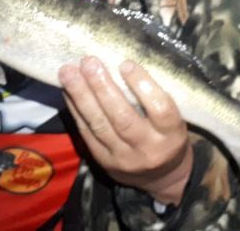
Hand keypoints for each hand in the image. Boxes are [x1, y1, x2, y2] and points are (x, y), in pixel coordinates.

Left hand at [58, 56, 192, 205]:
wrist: (161, 178)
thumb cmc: (167, 135)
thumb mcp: (172, 120)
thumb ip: (154, 98)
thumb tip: (122, 62)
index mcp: (171, 134)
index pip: (160, 109)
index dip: (143, 86)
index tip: (125, 63)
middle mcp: (148, 148)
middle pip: (123, 118)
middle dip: (102, 88)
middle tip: (89, 62)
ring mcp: (123, 158)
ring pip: (100, 125)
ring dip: (81, 96)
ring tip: (69, 72)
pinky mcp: (103, 162)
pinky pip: (86, 133)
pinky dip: (75, 110)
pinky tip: (67, 91)